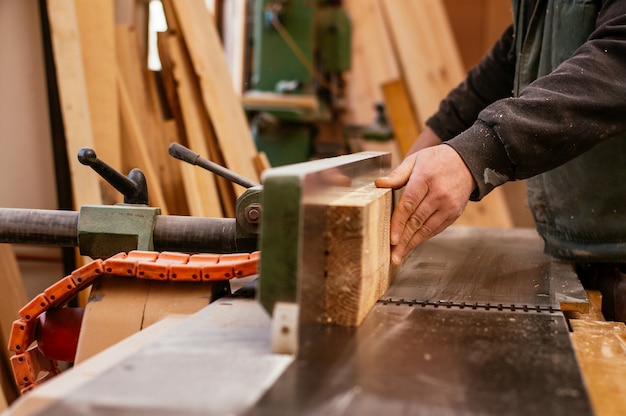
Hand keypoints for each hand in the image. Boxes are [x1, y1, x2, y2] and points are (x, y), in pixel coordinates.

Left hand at [375, 145, 475, 264]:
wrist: (467, 162)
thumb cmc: (436, 160)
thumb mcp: (416, 160)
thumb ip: (397, 174)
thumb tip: (379, 184)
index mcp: (425, 178)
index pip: (409, 204)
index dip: (399, 223)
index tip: (392, 238)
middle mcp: (439, 194)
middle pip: (417, 220)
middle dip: (404, 240)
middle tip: (393, 255)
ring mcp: (448, 205)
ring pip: (427, 228)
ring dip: (412, 243)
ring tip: (400, 256)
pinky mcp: (454, 213)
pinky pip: (436, 229)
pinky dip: (423, 238)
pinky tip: (412, 245)